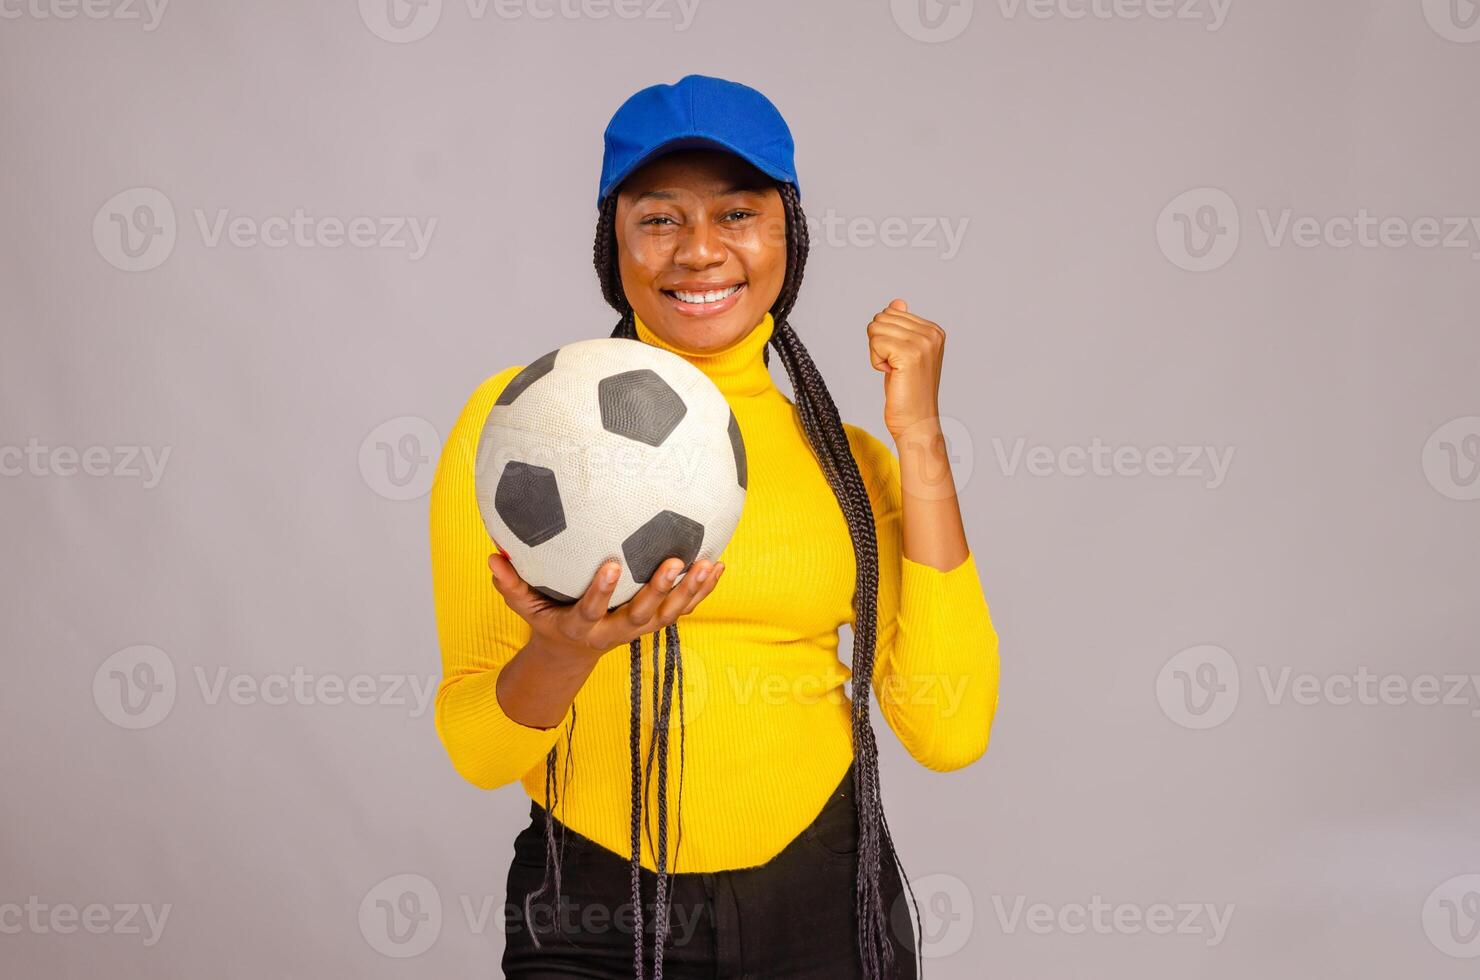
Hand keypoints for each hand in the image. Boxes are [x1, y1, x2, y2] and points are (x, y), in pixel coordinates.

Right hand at [487, 552, 725, 660]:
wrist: (572, 652)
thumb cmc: (547, 619)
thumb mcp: (524, 607)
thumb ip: (510, 585)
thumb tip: (491, 556)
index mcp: (583, 627)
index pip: (591, 610)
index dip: (601, 591)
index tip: (612, 564)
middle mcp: (615, 632)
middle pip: (641, 615)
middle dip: (658, 591)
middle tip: (675, 562)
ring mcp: (639, 630)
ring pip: (669, 615)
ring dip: (690, 592)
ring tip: (708, 564)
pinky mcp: (654, 624)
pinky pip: (683, 610)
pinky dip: (701, 592)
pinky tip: (719, 566)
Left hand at [866, 298, 945, 437]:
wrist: (916, 422)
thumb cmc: (908, 392)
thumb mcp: (904, 353)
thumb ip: (902, 326)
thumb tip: (897, 302)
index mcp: (934, 330)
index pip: (890, 313)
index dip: (885, 339)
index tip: (900, 361)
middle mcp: (932, 333)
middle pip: (881, 318)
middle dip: (878, 344)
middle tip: (895, 367)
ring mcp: (923, 342)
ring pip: (876, 328)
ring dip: (876, 353)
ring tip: (894, 371)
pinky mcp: (910, 353)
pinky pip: (875, 342)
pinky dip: (875, 360)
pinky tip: (891, 374)